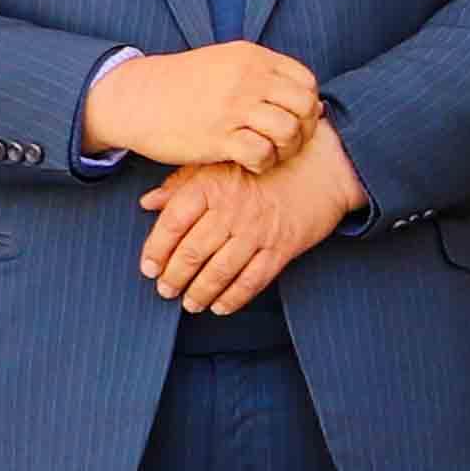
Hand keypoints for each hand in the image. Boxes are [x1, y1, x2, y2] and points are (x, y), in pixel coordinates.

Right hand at [85, 39, 321, 174]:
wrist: (135, 97)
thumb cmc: (183, 85)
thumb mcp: (225, 62)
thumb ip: (262, 75)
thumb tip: (307, 98)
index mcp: (252, 58)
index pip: (305, 81)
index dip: (307, 105)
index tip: (295, 120)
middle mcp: (247, 79)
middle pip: (303, 106)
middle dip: (303, 129)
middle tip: (287, 142)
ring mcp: (233, 107)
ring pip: (287, 130)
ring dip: (285, 149)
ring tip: (270, 153)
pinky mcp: (218, 137)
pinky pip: (262, 154)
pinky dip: (263, 163)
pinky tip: (250, 162)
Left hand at [136, 120, 358, 314]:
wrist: (322, 166)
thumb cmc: (264, 165)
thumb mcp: (218, 163)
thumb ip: (181, 183)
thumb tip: (147, 203)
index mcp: (211, 185)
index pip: (173, 223)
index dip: (156, 249)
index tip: (148, 267)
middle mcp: (232, 210)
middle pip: (192, 252)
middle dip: (174, 277)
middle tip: (165, 290)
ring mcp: (258, 231)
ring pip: (220, 271)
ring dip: (200, 292)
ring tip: (189, 302)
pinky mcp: (281, 248)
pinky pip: (253, 280)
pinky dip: (234, 298)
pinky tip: (220, 306)